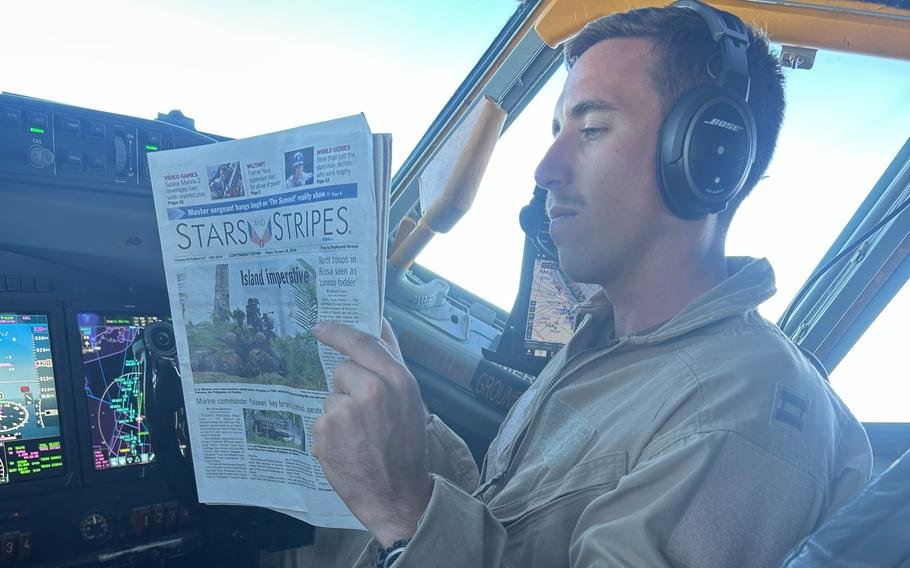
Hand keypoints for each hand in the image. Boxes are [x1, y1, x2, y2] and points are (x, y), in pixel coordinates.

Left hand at [312, 319, 431, 546]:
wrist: (395, 494)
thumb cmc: (405, 446)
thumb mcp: (410, 400)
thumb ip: (393, 361)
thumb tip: (380, 323)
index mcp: (398, 381)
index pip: (363, 342)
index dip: (339, 331)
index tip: (322, 326)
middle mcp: (372, 391)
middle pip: (342, 368)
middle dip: (347, 385)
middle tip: (363, 414)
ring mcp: (346, 411)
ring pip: (330, 396)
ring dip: (339, 412)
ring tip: (359, 436)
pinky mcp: (326, 430)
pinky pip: (322, 419)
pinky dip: (330, 432)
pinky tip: (347, 447)